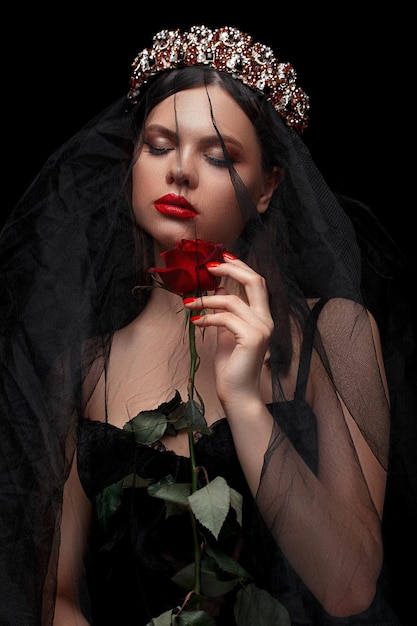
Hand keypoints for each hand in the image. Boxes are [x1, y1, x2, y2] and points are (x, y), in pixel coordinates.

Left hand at [183, 255, 272, 407]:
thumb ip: (226, 312)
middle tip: (208, 267)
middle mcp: (266, 320)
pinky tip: (196, 322)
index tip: (220, 258)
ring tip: (189, 304)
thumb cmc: (232, 366)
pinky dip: (208, 317)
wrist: (238, 394)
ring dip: (207, 299)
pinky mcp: (252, 339)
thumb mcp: (226, 332)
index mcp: (262, 316)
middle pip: (255, 281)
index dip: (239, 266)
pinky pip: (226, 319)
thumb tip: (219, 290)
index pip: (256, 282)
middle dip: (231, 268)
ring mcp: (261, 329)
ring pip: (234, 300)